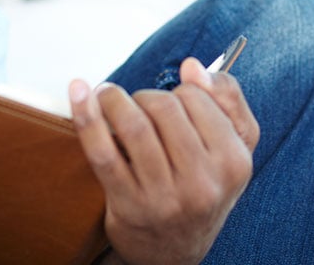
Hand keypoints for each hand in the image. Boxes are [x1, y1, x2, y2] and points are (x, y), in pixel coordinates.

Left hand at [69, 58, 258, 264]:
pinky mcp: (127, 203)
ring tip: (107, 96)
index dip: (178, 92)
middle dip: (145, 96)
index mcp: (233, 161)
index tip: (170, 106)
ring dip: (113, 98)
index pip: (195, 97)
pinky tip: (78, 91)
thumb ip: (227, 98)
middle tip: (138, 106)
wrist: (174, 248)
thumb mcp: (234, 145)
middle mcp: (202, 182)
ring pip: (133, 124)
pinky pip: (102, 151)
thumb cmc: (202, 183)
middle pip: (163, 107)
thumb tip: (193, 67)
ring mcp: (164, 196)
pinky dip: (87, 116)